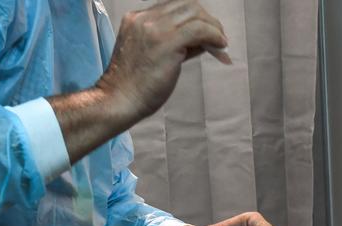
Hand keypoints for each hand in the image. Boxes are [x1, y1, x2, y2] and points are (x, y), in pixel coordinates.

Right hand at [97, 0, 230, 120]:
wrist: (120, 100)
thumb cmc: (135, 86)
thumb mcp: (150, 55)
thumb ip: (174, 44)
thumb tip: (202, 40)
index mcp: (137, 19)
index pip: (173, 7)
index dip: (194, 17)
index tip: (207, 32)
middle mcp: (144, 18)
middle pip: (186, 5)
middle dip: (206, 19)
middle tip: (218, 36)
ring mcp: (154, 28)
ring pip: (194, 13)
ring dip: (213, 26)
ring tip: (221, 42)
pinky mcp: (167, 41)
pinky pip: (199, 29)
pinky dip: (214, 35)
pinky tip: (221, 45)